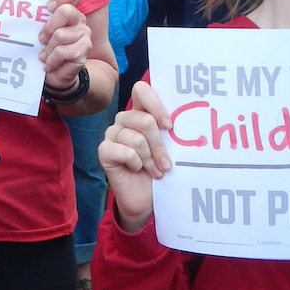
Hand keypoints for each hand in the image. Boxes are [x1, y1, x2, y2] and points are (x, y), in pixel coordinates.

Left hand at [37, 0, 89, 90]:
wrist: (52, 74)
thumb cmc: (43, 48)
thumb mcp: (37, 30)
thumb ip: (37, 16)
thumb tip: (18, 5)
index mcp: (69, 10)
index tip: (48, 6)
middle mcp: (79, 20)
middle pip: (65, 11)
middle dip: (48, 27)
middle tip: (41, 39)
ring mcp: (84, 35)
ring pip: (61, 35)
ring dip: (47, 48)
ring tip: (44, 55)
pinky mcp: (83, 50)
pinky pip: (63, 51)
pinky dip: (52, 59)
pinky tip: (49, 64)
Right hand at [99, 82, 172, 233]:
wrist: (146, 199)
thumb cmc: (160, 170)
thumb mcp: (169, 148)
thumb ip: (170, 131)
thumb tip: (185, 120)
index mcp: (141, 113)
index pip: (141, 90)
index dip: (156, 104)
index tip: (169, 126)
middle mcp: (124, 120)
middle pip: (144, 120)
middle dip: (159, 145)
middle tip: (166, 164)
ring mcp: (112, 134)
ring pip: (136, 138)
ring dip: (150, 159)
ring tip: (156, 171)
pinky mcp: (104, 150)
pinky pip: (125, 152)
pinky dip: (136, 164)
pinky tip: (136, 170)